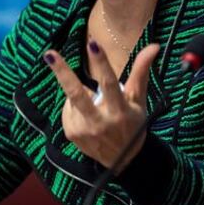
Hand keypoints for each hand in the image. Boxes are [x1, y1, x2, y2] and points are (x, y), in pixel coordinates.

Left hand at [44, 40, 159, 171]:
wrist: (123, 160)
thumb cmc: (133, 123)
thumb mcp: (139, 99)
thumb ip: (141, 72)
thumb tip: (154, 46)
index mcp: (119, 110)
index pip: (109, 83)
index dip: (101, 63)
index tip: (93, 44)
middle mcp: (99, 121)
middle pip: (76, 94)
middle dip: (62, 72)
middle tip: (49, 55)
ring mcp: (83, 129)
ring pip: (73, 99)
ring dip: (78, 91)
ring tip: (94, 102)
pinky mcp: (72, 134)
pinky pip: (69, 109)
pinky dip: (75, 105)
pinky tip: (87, 114)